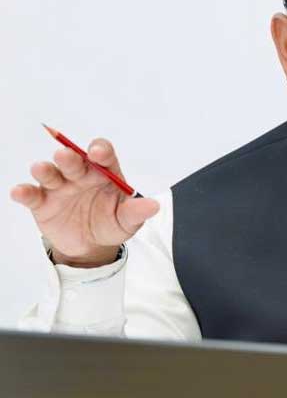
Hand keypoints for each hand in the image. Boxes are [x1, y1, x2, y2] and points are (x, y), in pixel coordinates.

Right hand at [10, 138, 159, 266]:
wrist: (92, 246)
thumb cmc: (111, 223)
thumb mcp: (127, 221)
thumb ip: (137, 212)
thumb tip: (154, 206)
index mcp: (105, 173)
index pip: (103, 155)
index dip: (100, 151)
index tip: (98, 153)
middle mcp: (81, 175)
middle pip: (74, 161)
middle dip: (70, 158)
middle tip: (65, 156)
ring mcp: (60, 187)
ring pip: (50, 173)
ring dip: (45, 170)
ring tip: (42, 169)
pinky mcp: (42, 203)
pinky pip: (32, 195)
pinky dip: (25, 192)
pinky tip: (21, 192)